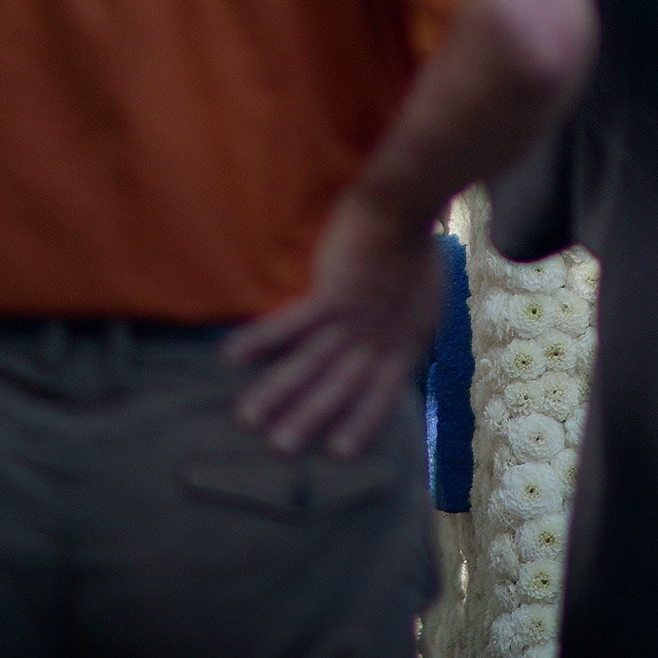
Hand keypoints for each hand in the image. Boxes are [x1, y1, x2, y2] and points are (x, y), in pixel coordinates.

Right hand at [228, 195, 446, 457]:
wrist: (407, 203)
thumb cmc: (413, 247)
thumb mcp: (425, 302)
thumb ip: (407, 331)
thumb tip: (398, 353)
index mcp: (405, 341)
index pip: (381, 394)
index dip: (360, 424)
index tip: (337, 454)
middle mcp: (379, 337)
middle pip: (340, 387)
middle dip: (307, 419)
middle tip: (277, 452)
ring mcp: (355, 316)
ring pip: (310, 363)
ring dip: (277, 393)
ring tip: (247, 419)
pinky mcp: (331, 292)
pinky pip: (291, 323)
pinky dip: (262, 340)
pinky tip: (232, 357)